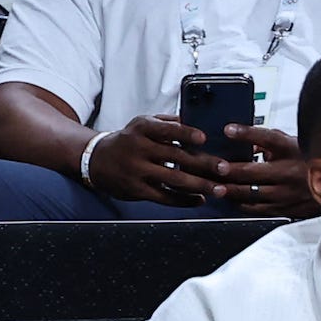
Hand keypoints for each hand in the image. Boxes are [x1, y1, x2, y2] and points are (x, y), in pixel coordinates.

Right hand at [85, 114, 225, 205]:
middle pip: (176, 157)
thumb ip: (167, 122)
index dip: (185, 133)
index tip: (204, 138)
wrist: (95, 160)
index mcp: (141, 129)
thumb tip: (195, 121)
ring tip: (219, 189)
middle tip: (225, 169)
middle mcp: (138, 148)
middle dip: (204, 164)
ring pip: (173, 179)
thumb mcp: (141, 124)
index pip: (166, 130)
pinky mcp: (136, 189)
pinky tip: (199, 199)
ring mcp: (137, 170)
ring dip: (199, 185)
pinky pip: (164, 197)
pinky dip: (184, 200)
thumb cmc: (126, 140)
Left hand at [215, 124, 320, 216]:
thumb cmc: (308, 161)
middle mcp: (290, 171)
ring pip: (252, 193)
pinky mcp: (286, 208)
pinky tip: (231, 200)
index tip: (228, 130)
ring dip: (231, 191)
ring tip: (215, 188)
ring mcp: (288, 192)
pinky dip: (242, 204)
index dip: (246, 133)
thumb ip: (267, 141)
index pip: (267, 138)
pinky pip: (258, 208)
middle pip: (253, 171)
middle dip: (230, 170)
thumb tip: (242, 139)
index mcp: (292, 150)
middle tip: (216, 168)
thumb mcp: (292, 144)